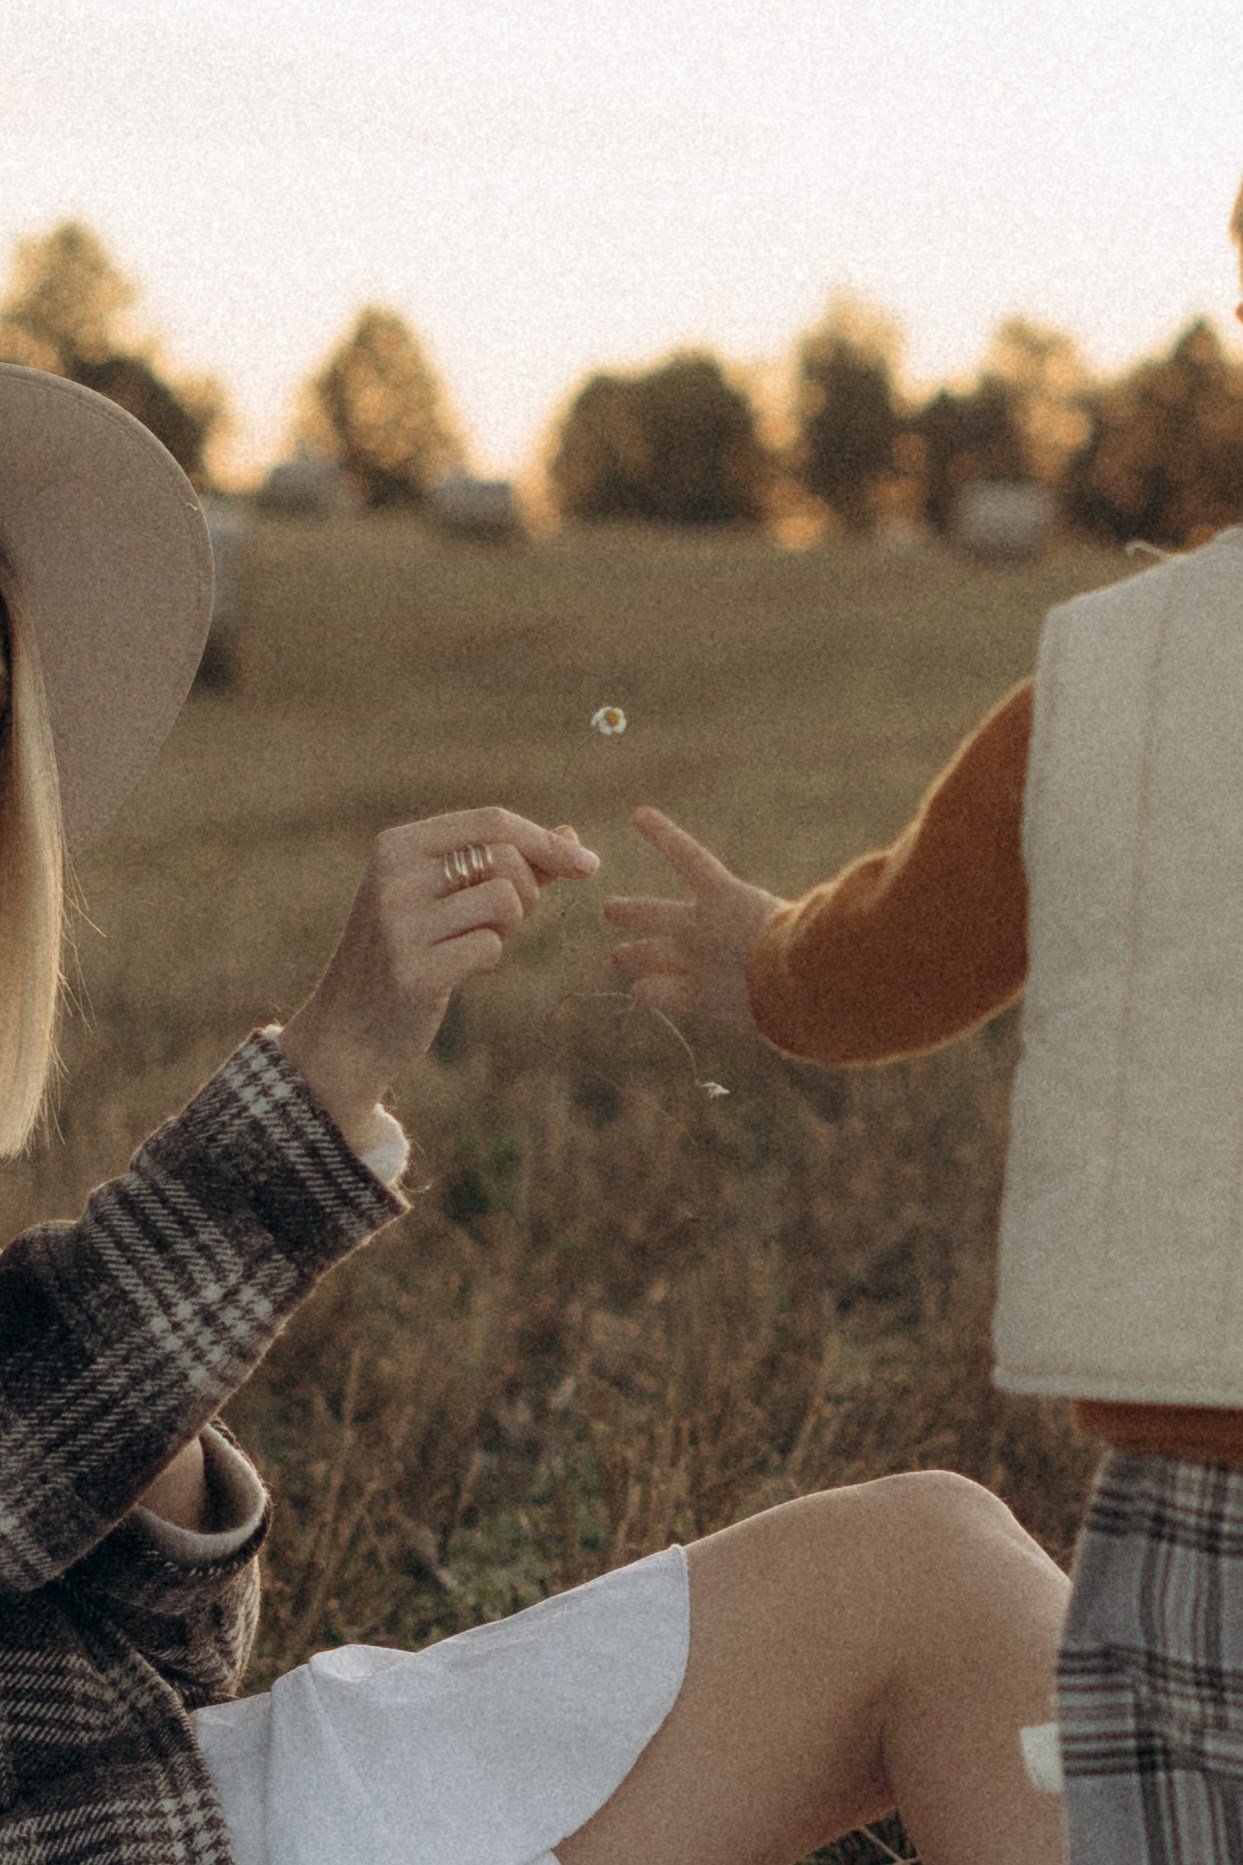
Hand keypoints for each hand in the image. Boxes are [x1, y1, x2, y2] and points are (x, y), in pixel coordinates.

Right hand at [279, 808, 598, 1146]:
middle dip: (530, 889)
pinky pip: (490, 947)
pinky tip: (460, 969)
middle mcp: (394, 876)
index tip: (589, 865)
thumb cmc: (409, 953)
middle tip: (511, 921)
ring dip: (510, 926)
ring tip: (480, 941)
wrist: (348, 1030)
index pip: (491, 821)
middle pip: (505, 857)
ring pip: (504, 899)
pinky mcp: (413, 971)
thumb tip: (571, 834)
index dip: (547, 841)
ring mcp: (399, 924)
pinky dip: (489, 957)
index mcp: (398, 846)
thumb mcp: (446, 898)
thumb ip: (506, 865)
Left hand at [604, 808, 784, 1030]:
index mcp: (727, 897)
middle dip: (627, 911)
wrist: (801, 981)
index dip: (663, 834)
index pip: (688, 856)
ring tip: (619, 956)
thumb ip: (768, 916)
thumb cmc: (811, 944)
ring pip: (643, 954)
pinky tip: (642, 991)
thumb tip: (771, 914)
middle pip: (650, 913)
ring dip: (629, 954)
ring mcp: (691, 962)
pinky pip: (654, 992)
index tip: (638, 814)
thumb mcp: (792, 916)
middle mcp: (699, 926)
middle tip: (609, 910)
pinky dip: (649, 991)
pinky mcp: (693, 996)